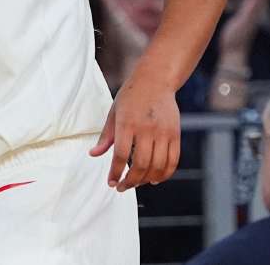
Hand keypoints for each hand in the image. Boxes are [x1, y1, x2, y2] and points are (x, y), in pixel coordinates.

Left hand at [89, 74, 179, 190]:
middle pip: (140, 164)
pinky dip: (165, 173)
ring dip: (146, 179)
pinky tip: (155, 179)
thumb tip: (93, 155)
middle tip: (122, 187)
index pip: (120, 155)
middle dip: (130, 181)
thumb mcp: (113, 113)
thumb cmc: (130, 97)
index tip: (111, 182)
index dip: (116, 172)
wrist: (155, 81)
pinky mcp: (176, 134)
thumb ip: (105, 136)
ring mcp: (163, 132)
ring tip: (137, 183)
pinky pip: (173, 160)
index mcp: (127, 123)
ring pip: (157, 165)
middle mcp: (146, 129)